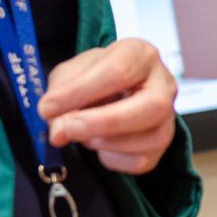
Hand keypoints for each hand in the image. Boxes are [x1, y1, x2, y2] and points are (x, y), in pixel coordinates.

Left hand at [38, 38, 179, 174]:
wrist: (111, 90)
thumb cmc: (93, 77)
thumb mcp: (71, 73)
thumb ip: (61, 95)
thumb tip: (59, 132)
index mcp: (140, 54)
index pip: (118, 71)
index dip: (81, 91)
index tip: (48, 107)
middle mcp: (163, 84)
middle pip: (151, 106)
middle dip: (105, 122)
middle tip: (69, 129)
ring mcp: (168, 117)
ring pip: (151, 139)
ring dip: (106, 142)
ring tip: (83, 134)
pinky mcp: (162, 144)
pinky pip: (142, 161)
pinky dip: (113, 159)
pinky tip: (100, 146)